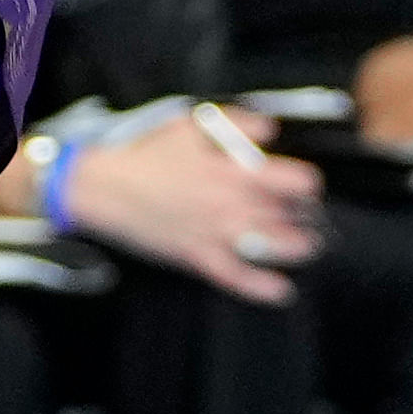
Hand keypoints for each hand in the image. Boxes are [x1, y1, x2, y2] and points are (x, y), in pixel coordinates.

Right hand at [31, 111, 327, 306]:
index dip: (307, 184)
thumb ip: (236, 123)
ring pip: (274, 249)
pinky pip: (238, 278)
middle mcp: (232, 206)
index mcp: (234, 171)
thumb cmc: (145, 154)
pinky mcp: (198, 257)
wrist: (104, 188)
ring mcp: (216, 234)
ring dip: (298, 249)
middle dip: (306, 216)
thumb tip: (269, 131)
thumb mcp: (190, 124)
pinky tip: (282, 290)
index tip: (305, 185)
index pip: (295, 183)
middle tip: (308, 215)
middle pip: (292, 217)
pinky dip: (263, 288)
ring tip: (308, 246)